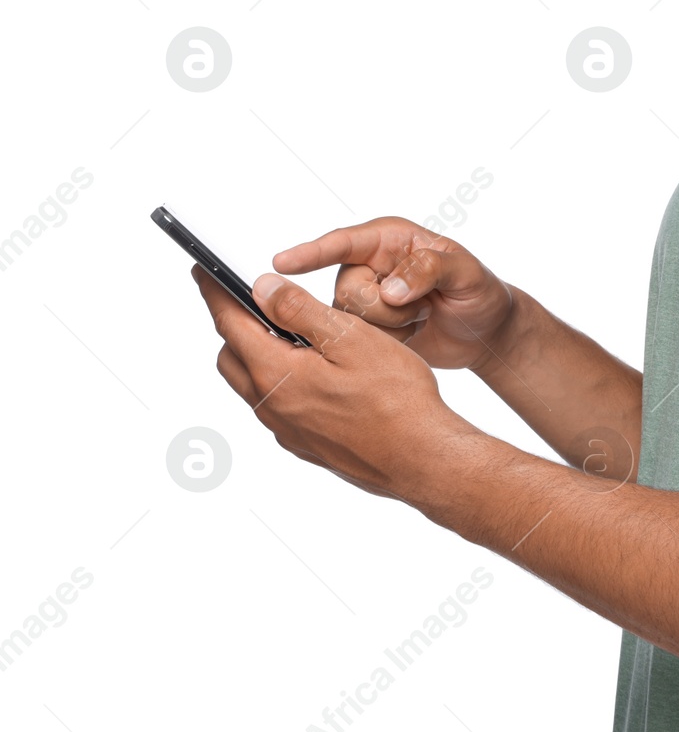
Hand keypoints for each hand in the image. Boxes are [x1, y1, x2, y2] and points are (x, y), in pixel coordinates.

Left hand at [193, 263, 481, 499]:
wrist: (422, 460)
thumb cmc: (397, 399)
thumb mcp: (351, 338)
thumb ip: (300, 311)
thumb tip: (263, 288)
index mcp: (276, 374)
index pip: (230, 322)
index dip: (215, 292)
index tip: (204, 271)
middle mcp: (272, 406)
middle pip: (233, 356)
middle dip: (235, 324)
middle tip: (253, 300)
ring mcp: (288, 430)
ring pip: (254, 383)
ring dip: (259, 354)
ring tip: (290, 334)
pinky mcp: (306, 445)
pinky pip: (278, 407)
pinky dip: (281, 382)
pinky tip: (316, 374)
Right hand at [272, 217, 517, 370]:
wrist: (486, 332)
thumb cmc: (479, 292)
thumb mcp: (466, 273)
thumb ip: (430, 270)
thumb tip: (389, 290)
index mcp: (390, 239)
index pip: (343, 242)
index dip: (312, 253)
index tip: (282, 263)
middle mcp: (370, 265)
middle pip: (347, 291)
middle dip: (385, 309)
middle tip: (423, 307)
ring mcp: (365, 298)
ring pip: (348, 321)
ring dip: (390, 328)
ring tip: (420, 319)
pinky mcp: (365, 328)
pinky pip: (356, 342)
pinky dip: (389, 344)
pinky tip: (412, 335)